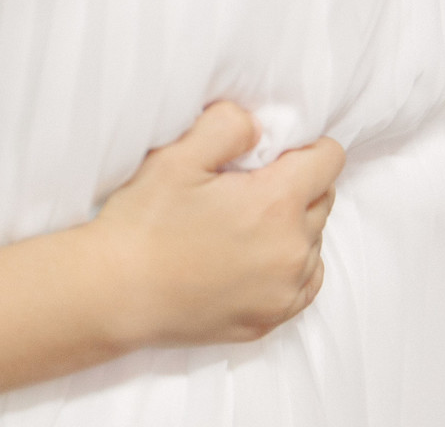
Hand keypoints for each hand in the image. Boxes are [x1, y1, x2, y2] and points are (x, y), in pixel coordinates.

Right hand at [88, 101, 343, 346]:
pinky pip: (304, 282)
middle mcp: (292, 250)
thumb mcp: (176, 157)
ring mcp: (284, 291)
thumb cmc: (142, 224)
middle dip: (296, 183)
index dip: (303, 145)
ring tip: (240, 224)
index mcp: (276, 204)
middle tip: (246, 185)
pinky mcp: (270, 319)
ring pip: (314, 241)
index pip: (329, 159)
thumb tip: (257, 125)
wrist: (114, 294)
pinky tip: (250, 258)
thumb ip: (227, 125)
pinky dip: (288, 265)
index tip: (269, 151)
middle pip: (324, 198)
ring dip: (292, 226)